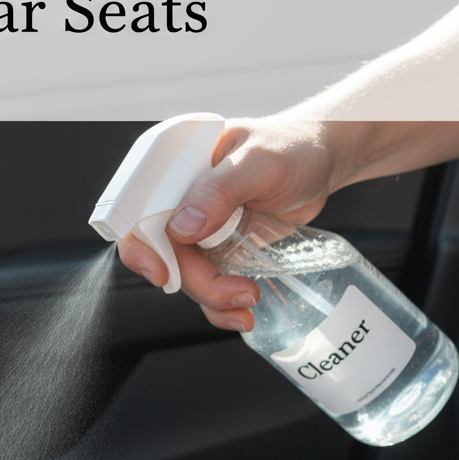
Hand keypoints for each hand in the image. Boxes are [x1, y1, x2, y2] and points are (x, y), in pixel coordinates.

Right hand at [117, 117, 336, 332]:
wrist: (322, 162)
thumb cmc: (293, 147)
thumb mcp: (260, 162)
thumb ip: (220, 189)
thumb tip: (180, 226)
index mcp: (174, 168)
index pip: (136, 211)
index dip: (140, 246)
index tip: (162, 273)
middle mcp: (176, 199)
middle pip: (160, 254)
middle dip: (193, 281)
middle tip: (232, 293)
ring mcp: (193, 227)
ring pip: (182, 275)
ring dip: (211, 298)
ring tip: (249, 300)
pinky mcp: (212, 249)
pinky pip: (203, 284)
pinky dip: (218, 305)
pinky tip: (241, 311)